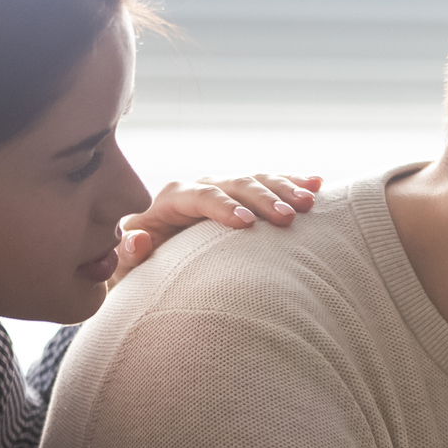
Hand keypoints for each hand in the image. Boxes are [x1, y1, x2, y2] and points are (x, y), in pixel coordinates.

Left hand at [111, 173, 323, 285]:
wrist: (156, 260)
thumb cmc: (143, 267)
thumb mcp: (129, 266)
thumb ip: (129, 253)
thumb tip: (137, 238)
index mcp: (172, 200)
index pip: (199, 196)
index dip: (222, 207)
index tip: (247, 224)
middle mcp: (202, 187)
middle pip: (235, 184)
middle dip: (262, 198)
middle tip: (288, 216)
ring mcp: (226, 190)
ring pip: (257, 180)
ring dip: (284, 189)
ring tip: (309, 204)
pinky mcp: (244, 197)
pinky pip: (271, 184)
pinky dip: (293, 183)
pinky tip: (318, 186)